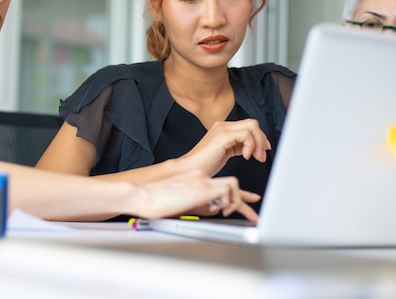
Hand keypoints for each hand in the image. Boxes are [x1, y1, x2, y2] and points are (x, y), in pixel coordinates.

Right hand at [131, 172, 259, 222]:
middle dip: (244, 202)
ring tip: (230, 215)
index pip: (223, 185)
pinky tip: (223, 211)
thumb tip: (213, 211)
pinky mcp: (200, 188)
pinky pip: (227, 190)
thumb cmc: (154, 202)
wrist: (141, 195)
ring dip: (237, 202)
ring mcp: (201, 181)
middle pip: (232, 184)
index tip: (252, 200)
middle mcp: (201, 178)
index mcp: (196, 180)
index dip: (240, 195)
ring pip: (233, 184)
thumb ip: (198, 204)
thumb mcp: (181, 203)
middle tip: (254, 217)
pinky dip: (230, 202)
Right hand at [177, 119, 271, 175]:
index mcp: (222, 129)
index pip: (248, 126)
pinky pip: (246, 135)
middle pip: (252, 123)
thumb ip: (237, 147)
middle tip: (261, 156)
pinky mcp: (223, 136)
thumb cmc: (204, 165)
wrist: (190, 169)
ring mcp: (222, 129)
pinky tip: (246, 157)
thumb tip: (253, 148)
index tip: (263, 151)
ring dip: (259, 143)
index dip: (259, 138)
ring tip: (256, 157)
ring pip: (252, 126)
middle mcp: (222, 126)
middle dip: (262, 140)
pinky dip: (251, 146)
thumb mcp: (225, 153)